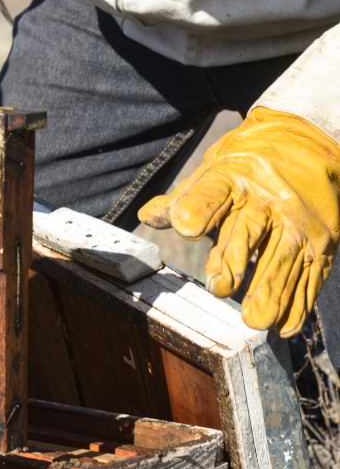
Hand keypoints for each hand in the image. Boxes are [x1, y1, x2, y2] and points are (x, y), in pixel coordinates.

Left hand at [139, 107, 339, 337]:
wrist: (310, 143)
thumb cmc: (249, 165)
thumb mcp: (214, 171)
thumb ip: (185, 199)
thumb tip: (147, 216)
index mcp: (234, 177)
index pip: (213, 191)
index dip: (199, 208)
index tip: (184, 226)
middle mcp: (269, 199)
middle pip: (249, 230)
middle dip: (233, 259)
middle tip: (218, 287)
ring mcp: (299, 222)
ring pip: (283, 257)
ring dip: (270, 290)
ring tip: (254, 319)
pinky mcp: (322, 242)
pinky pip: (311, 273)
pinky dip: (299, 301)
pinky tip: (284, 325)